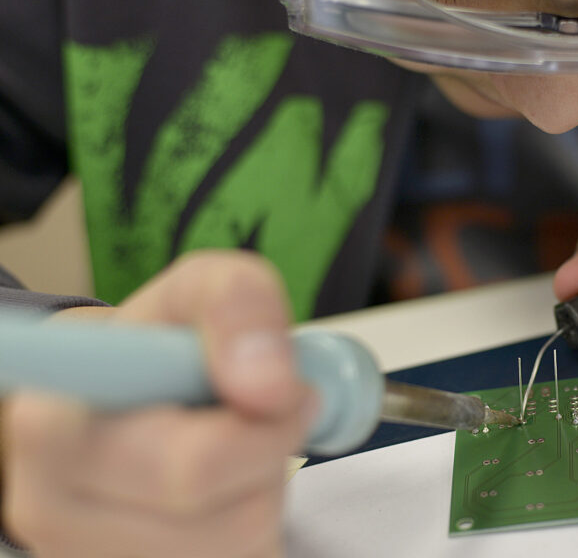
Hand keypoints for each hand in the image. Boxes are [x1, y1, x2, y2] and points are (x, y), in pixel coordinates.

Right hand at [1, 251, 316, 557]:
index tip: (280, 393)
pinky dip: (259, 516)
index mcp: (52, 421)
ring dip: (266, 478)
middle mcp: (50, 503)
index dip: (241, 428)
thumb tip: (270, 388)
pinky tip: (233, 485)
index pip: (153, 448)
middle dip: (266, 437)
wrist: (125, 402)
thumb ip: (237, 305)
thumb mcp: (199, 289)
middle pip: (203, 488)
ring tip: (239, 439)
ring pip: (235, 534)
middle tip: (281, 401)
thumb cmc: (156, 347)